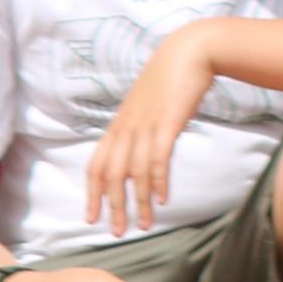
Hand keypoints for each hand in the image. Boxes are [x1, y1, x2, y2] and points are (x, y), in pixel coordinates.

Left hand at [85, 21, 227, 235]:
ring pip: (134, 172)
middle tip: (117, 232)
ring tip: (145, 224)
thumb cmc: (171, 76)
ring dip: (139, 202)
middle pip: (112, 175)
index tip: (91, 217)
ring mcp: (146, 124)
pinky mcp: (167, 122)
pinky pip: (158, 159)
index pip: (96, 164)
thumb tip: (139, 149)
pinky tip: (163, 199)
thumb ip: (139, 126)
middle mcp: (127, 126)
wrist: (191, 49)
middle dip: (112, 206)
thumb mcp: (146, 102)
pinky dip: (158, 182)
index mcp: (119, 123)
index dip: (92, 193)